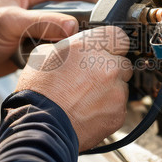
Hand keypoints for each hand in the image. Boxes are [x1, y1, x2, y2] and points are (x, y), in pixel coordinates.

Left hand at [0, 0, 101, 81]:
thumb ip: (40, 23)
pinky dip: (66, 45)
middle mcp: (31, 4)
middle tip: (108, 21)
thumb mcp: (7, 24)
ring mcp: (31, 22)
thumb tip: (72, 25)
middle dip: (90, 7)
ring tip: (95, 38)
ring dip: (78, 28)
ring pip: (64, 21)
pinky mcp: (30, 40)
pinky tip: (75, 54)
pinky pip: (55, 40)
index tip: (108, 5)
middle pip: (70, 0)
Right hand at [16, 26, 132, 151]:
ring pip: (122, 86)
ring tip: (86, 99)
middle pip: (123, 62)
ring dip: (110, 90)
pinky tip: (89, 111)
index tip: (107, 51)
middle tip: (91, 79)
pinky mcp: (119, 113)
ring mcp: (116, 90)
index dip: (112, 44)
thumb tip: (71, 46)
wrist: (41, 126)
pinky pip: (119, 107)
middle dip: (111, 69)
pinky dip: (108, 109)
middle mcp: (108, 66)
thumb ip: (66, 47)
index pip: (118, 35)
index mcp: (90, 46)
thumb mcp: (43, 55)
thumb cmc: (39, 92)